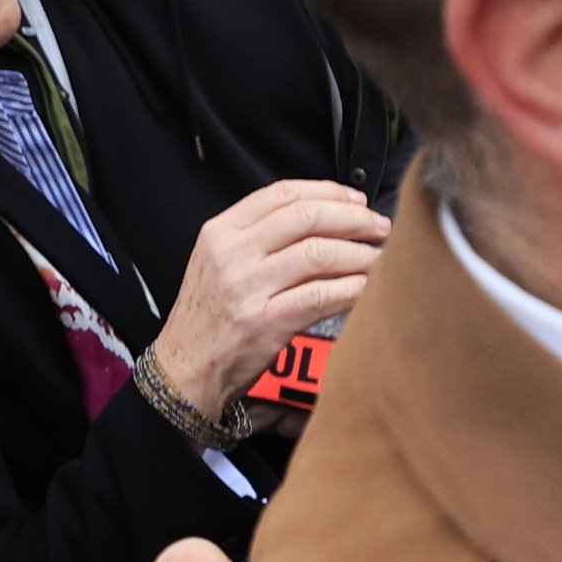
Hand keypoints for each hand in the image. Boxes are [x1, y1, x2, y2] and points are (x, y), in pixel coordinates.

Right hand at [151, 179, 390, 413]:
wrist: (183, 370)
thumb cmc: (206, 319)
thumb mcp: (216, 262)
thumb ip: (256, 238)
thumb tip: (320, 218)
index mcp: (220, 232)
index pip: (282, 195)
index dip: (327, 192)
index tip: (355, 200)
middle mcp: (232, 254)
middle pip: (306, 217)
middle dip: (353, 218)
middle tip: (377, 227)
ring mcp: (248, 288)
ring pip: (319, 254)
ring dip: (359, 253)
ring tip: (377, 257)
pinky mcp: (266, 323)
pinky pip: (322, 295)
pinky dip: (352, 288)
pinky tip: (367, 287)